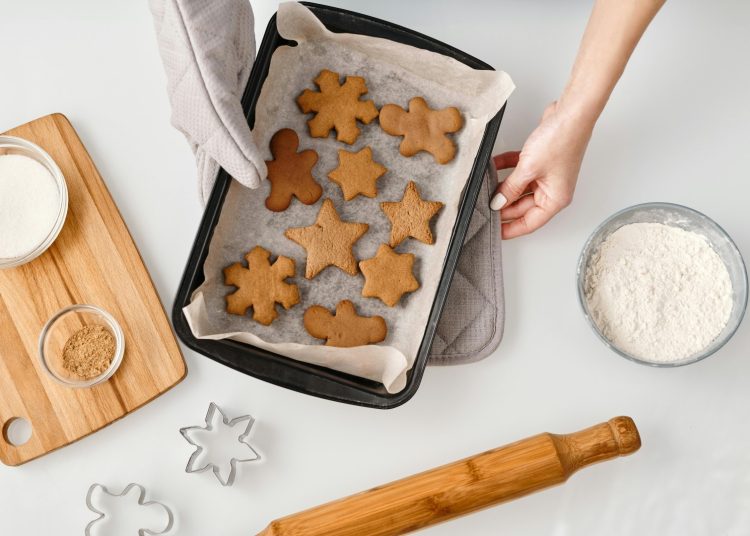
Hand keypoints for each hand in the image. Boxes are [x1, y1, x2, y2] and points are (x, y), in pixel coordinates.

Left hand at [490, 101, 593, 238]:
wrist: (571, 112)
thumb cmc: (561, 140)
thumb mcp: (528, 169)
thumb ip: (510, 188)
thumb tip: (498, 203)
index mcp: (555, 199)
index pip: (529, 223)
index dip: (510, 229)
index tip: (494, 232)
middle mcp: (553, 190)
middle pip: (522, 207)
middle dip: (503, 206)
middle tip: (483, 207)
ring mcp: (546, 175)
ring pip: (519, 189)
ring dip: (503, 187)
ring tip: (484, 189)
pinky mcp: (540, 161)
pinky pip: (519, 171)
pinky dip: (506, 169)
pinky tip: (493, 167)